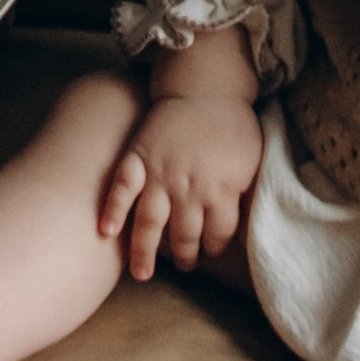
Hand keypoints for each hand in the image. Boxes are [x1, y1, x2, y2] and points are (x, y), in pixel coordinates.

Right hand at [99, 96, 263, 281]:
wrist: (206, 86)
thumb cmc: (232, 124)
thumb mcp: (253, 160)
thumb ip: (246, 192)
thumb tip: (244, 221)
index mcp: (221, 189)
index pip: (218, 234)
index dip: (214, 246)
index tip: (210, 251)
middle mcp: (188, 188)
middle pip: (185, 234)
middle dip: (186, 255)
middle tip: (185, 266)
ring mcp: (160, 174)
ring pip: (150, 222)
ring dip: (145, 251)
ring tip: (142, 274)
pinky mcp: (138, 158)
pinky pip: (122, 187)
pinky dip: (112, 209)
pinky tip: (105, 231)